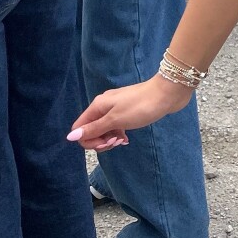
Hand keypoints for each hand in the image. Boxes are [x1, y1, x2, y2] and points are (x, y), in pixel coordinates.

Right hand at [68, 74, 191, 150]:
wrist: (167, 93)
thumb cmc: (140, 106)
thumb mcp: (115, 120)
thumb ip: (93, 129)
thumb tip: (70, 136)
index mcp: (97, 106)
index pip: (79, 128)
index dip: (88, 141)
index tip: (105, 144)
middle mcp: (104, 106)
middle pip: (91, 130)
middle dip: (101, 141)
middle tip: (117, 142)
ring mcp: (116, 108)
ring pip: (104, 130)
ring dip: (110, 139)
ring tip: (124, 141)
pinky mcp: (127, 112)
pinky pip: (116, 127)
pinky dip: (118, 134)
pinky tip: (127, 139)